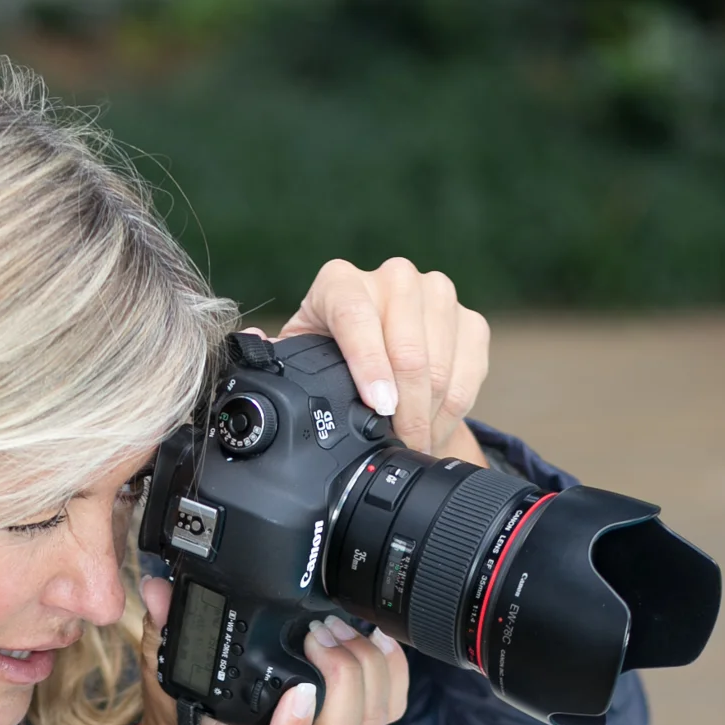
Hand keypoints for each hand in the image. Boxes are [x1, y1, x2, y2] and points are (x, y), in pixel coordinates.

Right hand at [118, 581, 409, 724]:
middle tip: (319, 631)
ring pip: (368, 721)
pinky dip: (393, 672)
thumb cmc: (190, 711)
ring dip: (365, 668)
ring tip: (339, 628)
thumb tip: (158, 590)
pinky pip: (388, 708)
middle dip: (342, 676)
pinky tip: (378, 638)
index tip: (301, 691)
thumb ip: (162, 634)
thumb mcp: (164, 674)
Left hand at [279, 257, 489, 459]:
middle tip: (400, 446)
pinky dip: (454, 408)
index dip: (371, 366)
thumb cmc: (329, 354)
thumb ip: (274, 356)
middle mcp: (392, 278)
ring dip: (430, 415)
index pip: (358, 319)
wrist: (378, 346)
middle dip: (406, 411)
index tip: (380, 406)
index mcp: (341, 283)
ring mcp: (436, 294)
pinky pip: (470, 370)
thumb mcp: (298, 357)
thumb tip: (254, 346)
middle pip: (410, 350)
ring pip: (441, 365)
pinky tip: (435, 426)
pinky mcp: (468, 318)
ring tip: (415, 443)